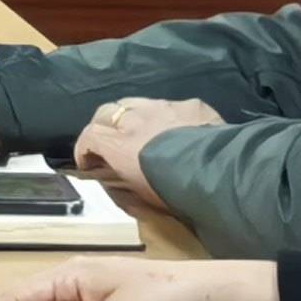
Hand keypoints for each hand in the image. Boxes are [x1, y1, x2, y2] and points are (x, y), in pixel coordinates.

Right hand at [73, 95, 224, 203]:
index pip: (89, 136)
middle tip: (109, 141)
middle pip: (106, 112)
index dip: (84, 149)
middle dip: (102, 125)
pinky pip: (170, 105)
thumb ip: (125, 187)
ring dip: (131, 115)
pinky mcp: (188, 104)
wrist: (216, 172)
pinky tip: (178, 128)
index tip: (88, 163)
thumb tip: (116, 185)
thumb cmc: (175, 191)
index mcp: (119, 144)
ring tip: (140, 129)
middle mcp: (134, 118)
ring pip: (135, 102)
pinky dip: (167, 116)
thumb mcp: (144, 197)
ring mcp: (162, 107)